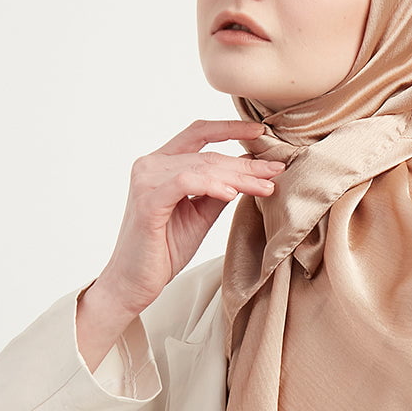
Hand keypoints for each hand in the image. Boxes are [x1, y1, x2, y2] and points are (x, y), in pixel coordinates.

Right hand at [77, 119, 282, 368]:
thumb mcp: (200, 214)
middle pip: (207, 154)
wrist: (135, 281)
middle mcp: (151, 165)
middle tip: (276, 169)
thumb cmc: (164, 248)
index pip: (199, 134)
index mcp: (162, 163)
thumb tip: (248, 172)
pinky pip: (185, 183)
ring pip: (202, 168)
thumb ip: (218, 190)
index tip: (261, 132)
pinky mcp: (148, 201)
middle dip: (246, 163)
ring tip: (265, 186)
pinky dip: (211, 185)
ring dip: (238, 177)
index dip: (230, 129)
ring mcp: (147, 180)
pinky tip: (232, 193)